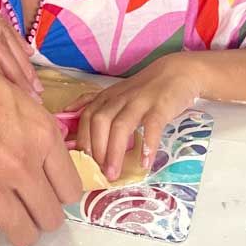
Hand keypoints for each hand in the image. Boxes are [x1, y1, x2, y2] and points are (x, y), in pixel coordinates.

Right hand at [0, 41, 82, 245]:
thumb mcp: (22, 99)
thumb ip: (39, 134)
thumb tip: (49, 163)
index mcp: (44, 136)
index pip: (71, 191)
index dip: (60, 193)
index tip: (50, 191)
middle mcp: (24, 165)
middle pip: (50, 219)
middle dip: (41, 214)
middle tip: (27, 204)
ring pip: (21, 234)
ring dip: (16, 225)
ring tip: (6, 211)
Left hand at [68, 54, 203, 180]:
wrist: (177, 72)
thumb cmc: (144, 88)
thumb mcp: (116, 93)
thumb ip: (95, 103)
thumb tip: (68, 113)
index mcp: (108, 97)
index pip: (87, 116)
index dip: (82, 139)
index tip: (81, 162)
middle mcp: (120, 98)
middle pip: (100, 121)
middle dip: (96, 148)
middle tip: (97, 172)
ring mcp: (140, 101)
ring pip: (121, 125)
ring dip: (115, 151)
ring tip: (114, 173)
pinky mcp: (160, 106)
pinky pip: (152, 126)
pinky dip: (148, 145)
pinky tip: (145, 163)